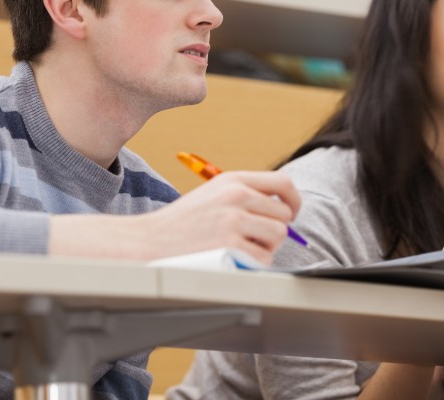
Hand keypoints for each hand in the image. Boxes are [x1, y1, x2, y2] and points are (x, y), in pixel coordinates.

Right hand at [47, 171, 298, 263]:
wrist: (149, 241)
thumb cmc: (181, 223)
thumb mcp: (212, 195)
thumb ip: (244, 196)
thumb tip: (284, 211)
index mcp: (232, 180)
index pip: (282, 183)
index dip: (293, 201)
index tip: (291, 214)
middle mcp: (236, 196)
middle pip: (283, 216)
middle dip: (273, 231)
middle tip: (253, 239)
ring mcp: (234, 220)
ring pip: (278, 237)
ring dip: (265, 248)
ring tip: (240, 249)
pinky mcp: (232, 246)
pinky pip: (264, 258)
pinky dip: (254, 264)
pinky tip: (232, 260)